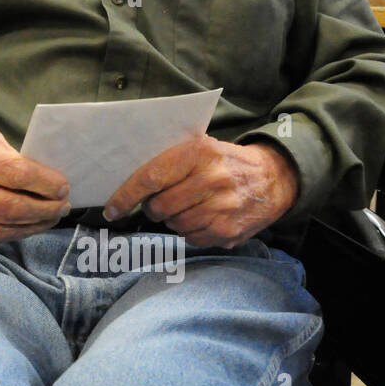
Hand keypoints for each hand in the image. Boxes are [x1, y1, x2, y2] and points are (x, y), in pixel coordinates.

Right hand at [0, 119, 69, 245]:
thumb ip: (7, 157)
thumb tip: (42, 180)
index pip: (15, 174)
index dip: (45, 184)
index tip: (62, 186)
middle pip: (11, 208)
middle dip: (44, 210)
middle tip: (61, 206)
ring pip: (0, 230)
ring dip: (32, 227)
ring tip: (48, 218)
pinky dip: (9, 234)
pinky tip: (23, 226)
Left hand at [105, 136, 298, 247]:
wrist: (273, 178)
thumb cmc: (224, 161)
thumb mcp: (200, 147)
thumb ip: (169, 160)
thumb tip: (127, 179)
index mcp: (199, 152)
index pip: (151, 177)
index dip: (126, 196)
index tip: (111, 209)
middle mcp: (211, 179)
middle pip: (159, 206)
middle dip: (152, 209)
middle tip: (160, 204)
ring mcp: (222, 207)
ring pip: (174, 225)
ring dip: (172, 220)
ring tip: (187, 207)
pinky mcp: (229, 230)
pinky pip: (192, 238)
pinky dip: (190, 232)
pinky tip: (202, 217)